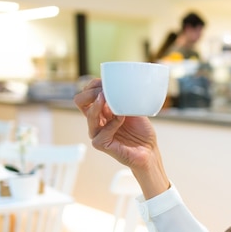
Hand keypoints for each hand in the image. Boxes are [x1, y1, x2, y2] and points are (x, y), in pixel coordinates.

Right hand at [74, 78, 169, 197]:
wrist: (149, 150)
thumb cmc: (142, 131)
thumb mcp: (133, 109)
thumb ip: (123, 99)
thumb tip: (115, 85)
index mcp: (102, 111)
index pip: (88, 94)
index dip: (93, 85)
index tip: (105, 81)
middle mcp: (96, 121)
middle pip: (80, 101)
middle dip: (91, 92)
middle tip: (104, 90)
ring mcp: (96, 132)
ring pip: (89, 114)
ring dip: (100, 105)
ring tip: (109, 99)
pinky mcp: (100, 144)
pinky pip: (102, 131)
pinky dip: (113, 123)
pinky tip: (121, 118)